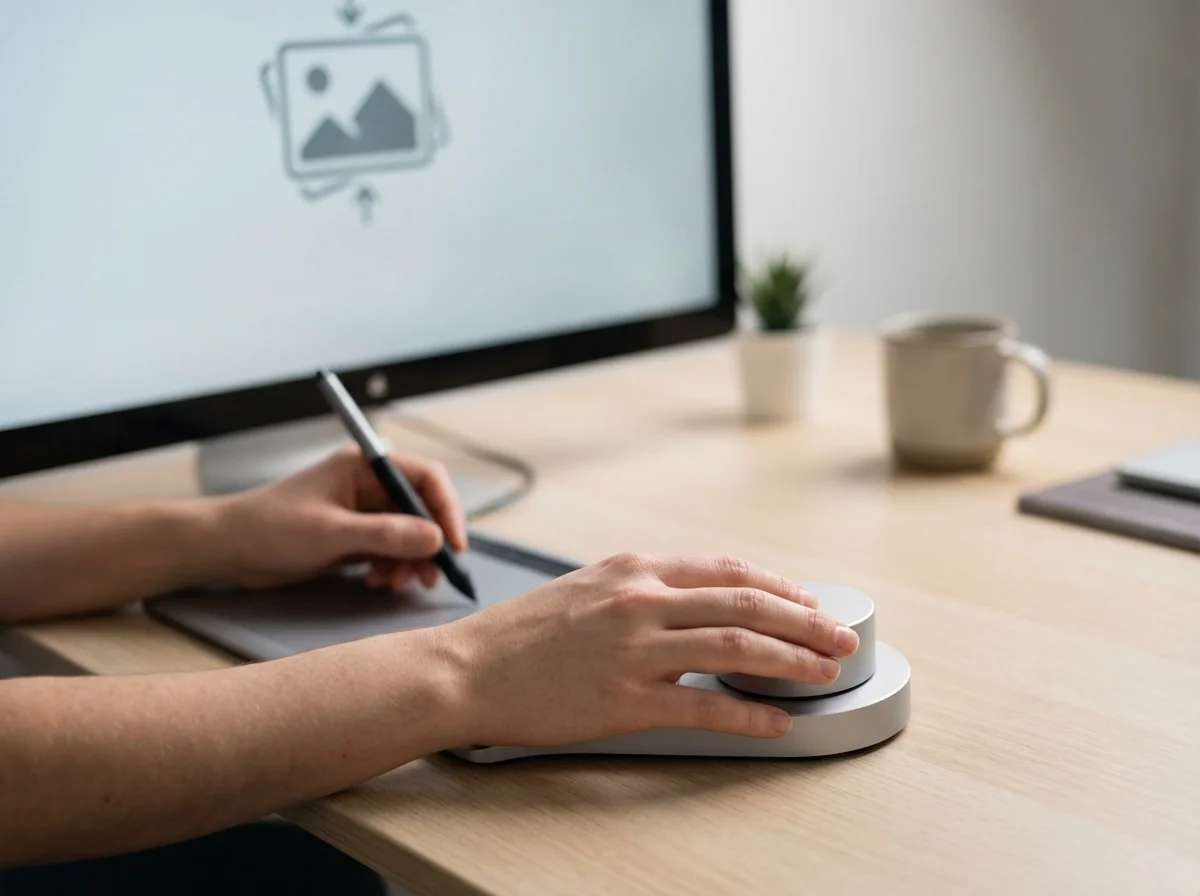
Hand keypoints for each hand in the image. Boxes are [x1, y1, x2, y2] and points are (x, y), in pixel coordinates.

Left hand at [214, 446, 467, 590]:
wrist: (227, 549)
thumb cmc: (268, 527)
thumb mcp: (331, 532)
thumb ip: (386, 534)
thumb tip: (434, 538)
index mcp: (364, 466)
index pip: (425, 478)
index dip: (446, 509)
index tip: (453, 544)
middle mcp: (368, 485)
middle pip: (422, 509)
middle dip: (430, 543)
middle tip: (430, 575)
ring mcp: (362, 512)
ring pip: (409, 535)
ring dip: (411, 561)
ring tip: (398, 583)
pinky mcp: (355, 537)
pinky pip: (391, 551)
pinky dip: (393, 568)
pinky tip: (379, 582)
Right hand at [431, 552, 859, 745]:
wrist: (468, 668)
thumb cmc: (522, 633)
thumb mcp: (587, 587)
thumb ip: (641, 589)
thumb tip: (693, 601)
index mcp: (634, 569)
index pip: (727, 570)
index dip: (779, 587)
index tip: (808, 603)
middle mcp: (640, 601)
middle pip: (745, 603)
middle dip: (805, 621)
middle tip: (841, 636)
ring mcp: (634, 650)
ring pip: (736, 646)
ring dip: (791, 661)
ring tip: (826, 672)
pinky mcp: (624, 700)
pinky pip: (703, 706)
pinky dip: (749, 715)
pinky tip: (776, 723)